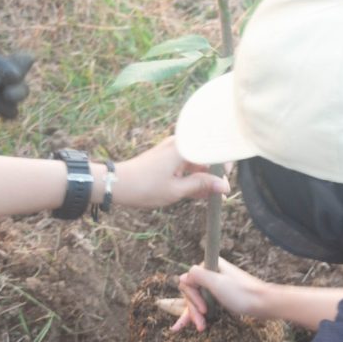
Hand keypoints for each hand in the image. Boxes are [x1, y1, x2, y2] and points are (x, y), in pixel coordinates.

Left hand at [114, 137, 230, 208]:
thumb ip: (202, 185)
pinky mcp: (166, 158)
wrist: (116, 184)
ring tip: (210, 197)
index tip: (226, 184)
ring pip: (197, 162)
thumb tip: (224, 186)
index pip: (214, 149)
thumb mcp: (176, 190)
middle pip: (207, 155)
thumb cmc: (145, 187)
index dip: (225, 165)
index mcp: (184, 147)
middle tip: (221, 194)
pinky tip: (198, 194)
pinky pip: (187, 165)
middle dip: (215, 174)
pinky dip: (193, 177)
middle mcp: (179, 144)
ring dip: (204, 178)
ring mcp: (172, 150)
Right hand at [173, 258, 267, 331]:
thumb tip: (182, 277)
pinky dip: (199, 314)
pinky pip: (204, 303)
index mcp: (209, 266)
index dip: (192, 297)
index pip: (187, 281)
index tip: (203, 309)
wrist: (263, 303)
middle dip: (193, 309)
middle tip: (200, 324)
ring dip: (195, 314)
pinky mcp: (220, 294)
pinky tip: (195, 323)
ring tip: (200, 328)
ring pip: (196, 299)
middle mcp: (211, 273)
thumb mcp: (217, 283)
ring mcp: (215, 284)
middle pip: (191, 292)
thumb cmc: (242, 294)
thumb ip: (197, 276)